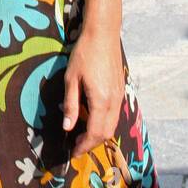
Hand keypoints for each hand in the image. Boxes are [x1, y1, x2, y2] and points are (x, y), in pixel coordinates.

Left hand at [62, 30, 124, 156]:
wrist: (103, 34)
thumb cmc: (84, 53)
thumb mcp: (71, 79)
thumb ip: (71, 105)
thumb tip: (67, 128)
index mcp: (101, 101)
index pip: (95, 133)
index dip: (84, 146)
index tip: (73, 153)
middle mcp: (114, 102)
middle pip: (107, 133)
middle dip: (92, 143)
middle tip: (76, 147)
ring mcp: (120, 96)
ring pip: (112, 125)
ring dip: (99, 134)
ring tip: (82, 135)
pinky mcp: (121, 90)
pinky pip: (114, 114)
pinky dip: (104, 123)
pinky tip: (92, 118)